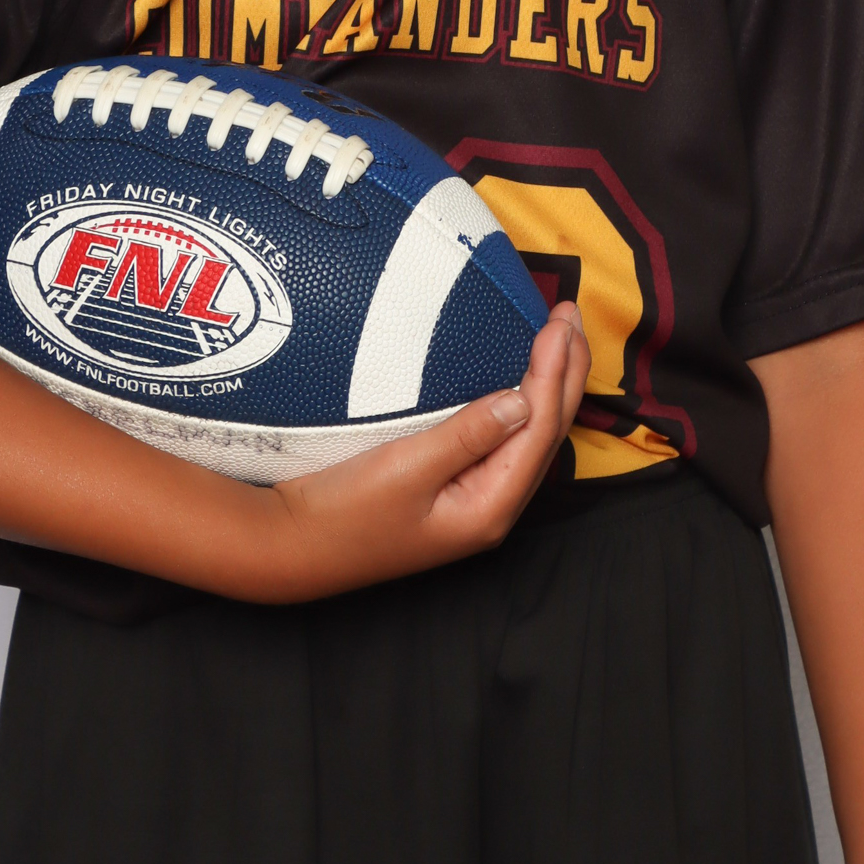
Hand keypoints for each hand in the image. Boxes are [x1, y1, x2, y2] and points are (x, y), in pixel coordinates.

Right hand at [258, 303, 587, 599]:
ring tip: (560, 337)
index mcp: (488, 508)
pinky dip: (522, 402)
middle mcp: (493, 508)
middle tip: (570, 315)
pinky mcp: (457, 490)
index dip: (553, 373)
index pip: (537, 429)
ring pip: (530, 436)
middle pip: (546, 432)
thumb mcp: (403, 468)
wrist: (294, 548)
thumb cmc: (342, 514)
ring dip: (548, 384)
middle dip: (565, 372)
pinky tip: (522, 379)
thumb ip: (465, 435)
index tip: (556, 322)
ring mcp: (476, 500)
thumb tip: (520, 400)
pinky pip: (505, 441)